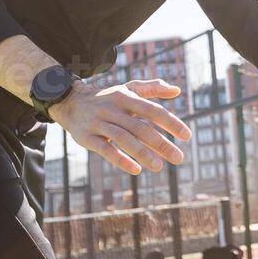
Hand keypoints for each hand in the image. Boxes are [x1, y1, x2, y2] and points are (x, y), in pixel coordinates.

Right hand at [50, 78, 191, 174]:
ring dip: (143, 154)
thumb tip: (177, 91)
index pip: (152, 110)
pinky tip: (136, 170)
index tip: (187, 136)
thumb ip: (152, 88)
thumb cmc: (107, 98)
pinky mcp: (87, 137)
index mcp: (125, 96)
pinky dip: (121, 160)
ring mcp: (99, 123)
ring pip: (123, 139)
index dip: (171, 122)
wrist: (70, 102)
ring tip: (159, 167)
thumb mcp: (128, 89)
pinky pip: (105, 149)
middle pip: (140, 127)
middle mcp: (113, 109)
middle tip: (179, 158)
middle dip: (161, 143)